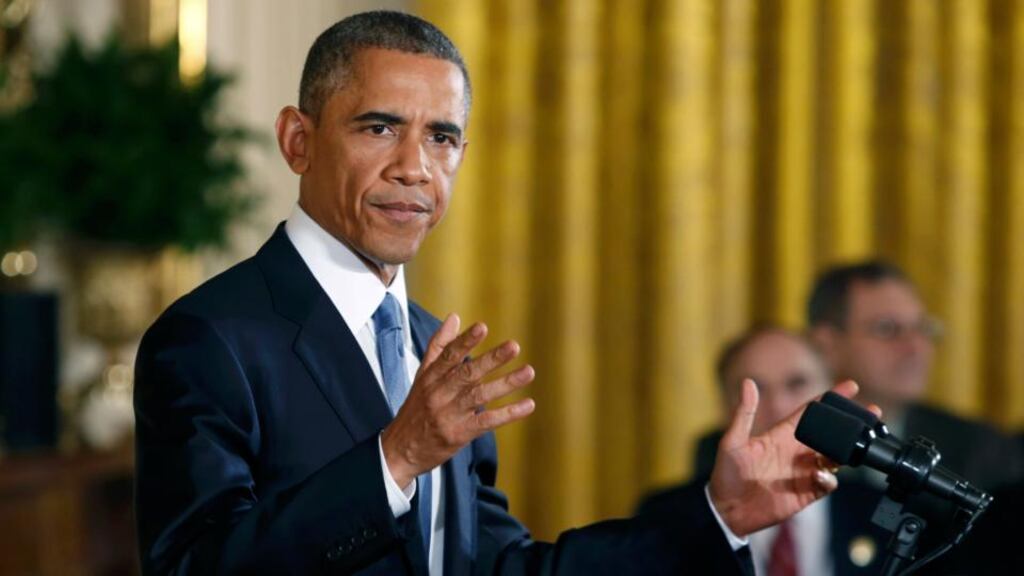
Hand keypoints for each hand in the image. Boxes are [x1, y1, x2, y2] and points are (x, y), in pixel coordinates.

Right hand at [380, 314, 535, 488]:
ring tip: (528, 372)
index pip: (449, 356)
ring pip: (480, 396)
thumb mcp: (422, 375)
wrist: (400, 450)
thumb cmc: (416, 409)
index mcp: (430, 377)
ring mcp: (449, 415)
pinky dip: (508, 414)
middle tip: (513, 346)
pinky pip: (487, 422)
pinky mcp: (459, 434)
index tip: (482, 327)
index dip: (465, 341)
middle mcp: (439, 394)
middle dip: (491, 360)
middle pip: (467, 374)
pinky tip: (527, 405)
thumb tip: (454, 317)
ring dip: (505, 384)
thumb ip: (439, 346)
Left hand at [708, 379, 876, 535]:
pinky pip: (827, 483)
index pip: (811, 412)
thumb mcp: (732, 442)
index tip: (851, 385)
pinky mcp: (807, 493)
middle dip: (851, 423)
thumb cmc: (725, 475)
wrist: (726, 511)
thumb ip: (744, 413)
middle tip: (871, 412)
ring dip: (846, 451)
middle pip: (830, 433)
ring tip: (854, 444)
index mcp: (781, 435)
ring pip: (835, 457)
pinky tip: (820, 475)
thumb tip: (748, 382)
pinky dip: (828, 479)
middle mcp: (796, 451)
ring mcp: (803, 472)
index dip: (830, 398)